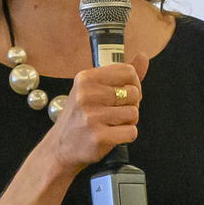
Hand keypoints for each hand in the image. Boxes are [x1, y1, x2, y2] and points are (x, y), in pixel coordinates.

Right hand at [43, 49, 148, 169]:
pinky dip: (126, 136)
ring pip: (134, 113)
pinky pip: (131, 132)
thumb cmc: (80, 116)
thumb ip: (120, 75)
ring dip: (128, 121)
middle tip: (115, 112)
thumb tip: (143, 56)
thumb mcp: (93, 90)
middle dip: (130, 104)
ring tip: (112, 124)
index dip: (133, 83)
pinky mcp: (98, 137)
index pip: (128, 71)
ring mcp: (91, 116)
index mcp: (86, 79)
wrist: (60, 147)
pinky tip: (112, 135)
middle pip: (133, 93)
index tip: (125, 93)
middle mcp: (87, 95)